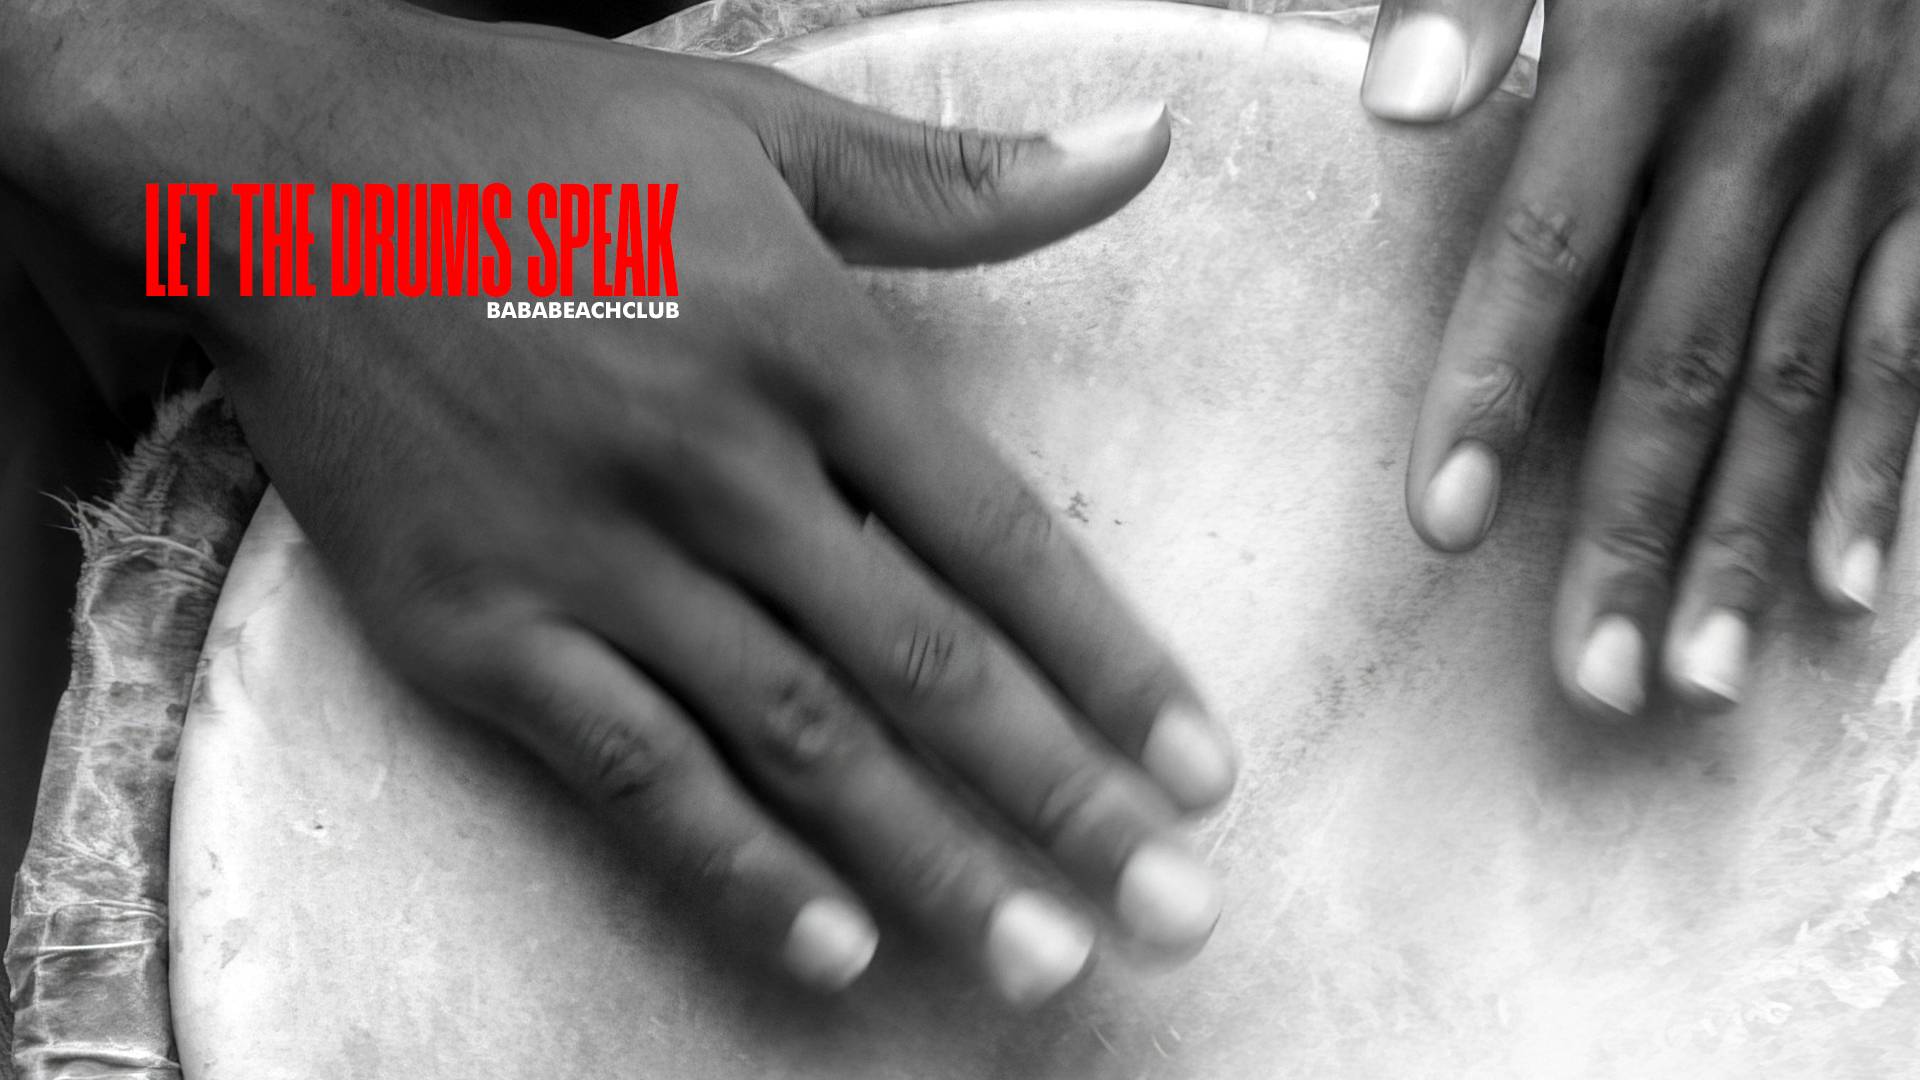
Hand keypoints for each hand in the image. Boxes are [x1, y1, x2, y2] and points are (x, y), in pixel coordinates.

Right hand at [0, 1, 1235, 1002]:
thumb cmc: (536, 139)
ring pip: (798, 741)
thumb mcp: (758, 123)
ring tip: (1046, 961)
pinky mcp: (481, 627)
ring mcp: (594, 559)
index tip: (1204, 771)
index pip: (1000, 539)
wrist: (281, 170)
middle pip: (924, 667)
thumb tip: (1142, 148)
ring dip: (932, 863)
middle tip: (1176, 917)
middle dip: (1064, 801)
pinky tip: (831, 949)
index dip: (1112, 666)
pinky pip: (631, 771)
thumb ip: (957, 178)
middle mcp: (716, 465)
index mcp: (805, 343)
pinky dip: (734, 867)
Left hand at [1362, 0, 1919, 714]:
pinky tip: (1852, 592)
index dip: (1490, 391)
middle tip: (1587, 679)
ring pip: (1800, 385)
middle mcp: (1773, 121)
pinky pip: (1915, 348)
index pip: (1551, 250)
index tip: (1441, 525)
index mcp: (1650, 44)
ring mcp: (1879, 160)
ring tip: (1698, 677)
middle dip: (1629, 531)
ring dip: (1749, 542)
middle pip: (1679, 360)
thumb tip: (1399, 106)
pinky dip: (1884, 475)